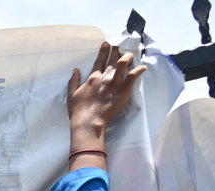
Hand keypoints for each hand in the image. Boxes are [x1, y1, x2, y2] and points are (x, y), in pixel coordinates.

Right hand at [66, 42, 146, 169]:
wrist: (88, 122)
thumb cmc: (79, 111)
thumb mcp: (72, 95)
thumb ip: (73, 81)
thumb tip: (76, 70)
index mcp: (93, 78)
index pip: (100, 60)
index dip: (104, 51)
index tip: (107, 43)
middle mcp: (105, 77)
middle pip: (113, 59)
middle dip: (117, 50)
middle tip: (120, 44)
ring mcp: (115, 83)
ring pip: (124, 63)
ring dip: (128, 57)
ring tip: (131, 54)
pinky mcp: (123, 90)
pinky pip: (133, 76)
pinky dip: (139, 70)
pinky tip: (143, 67)